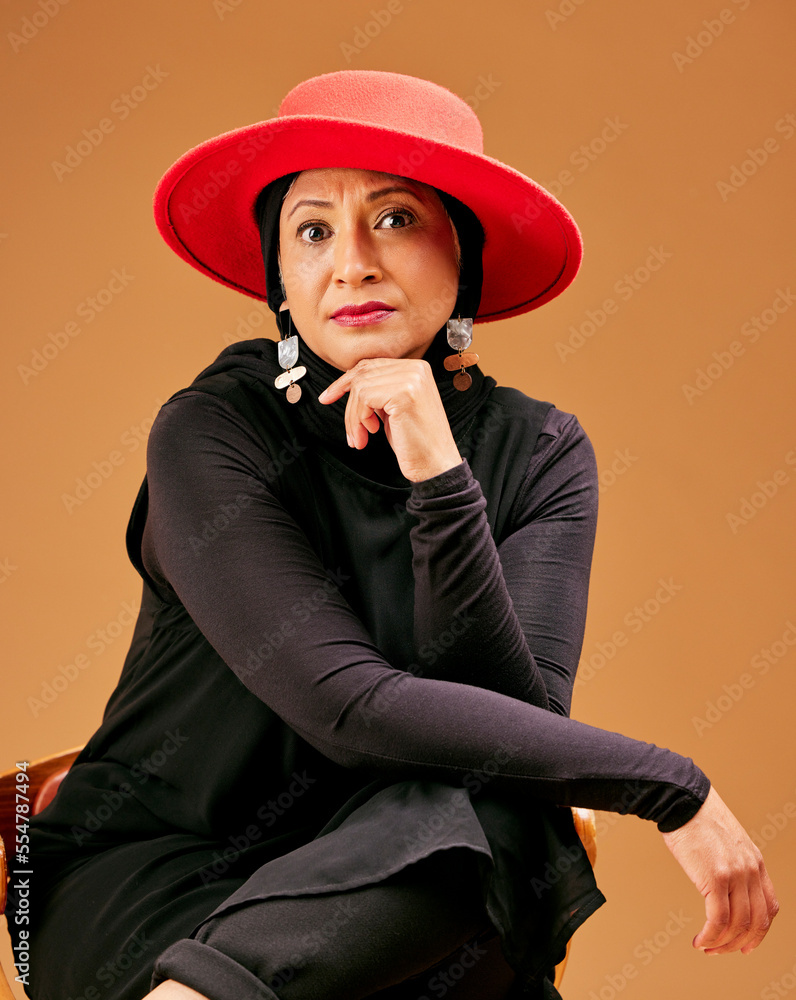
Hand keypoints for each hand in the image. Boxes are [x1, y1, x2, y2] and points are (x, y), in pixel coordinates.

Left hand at [318, 357, 462, 482]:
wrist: (436, 464)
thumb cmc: (415, 441)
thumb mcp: (394, 408)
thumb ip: (379, 390)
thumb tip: (346, 383)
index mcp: (417, 368)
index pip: (370, 365)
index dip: (345, 381)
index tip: (328, 397)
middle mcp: (416, 368)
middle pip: (362, 374)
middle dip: (348, 404)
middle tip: (351, 431)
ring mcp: (411, 379)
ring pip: (359, 387)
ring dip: (354, 417)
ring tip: (361, 437)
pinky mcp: (404, 393)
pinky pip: (364, 399)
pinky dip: (359, 419)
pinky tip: (371, 434)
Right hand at [661, 785, 778, 954]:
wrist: (683, 799)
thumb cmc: (696, 816)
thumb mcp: (727, 841)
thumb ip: (732, 863)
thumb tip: (722, 885)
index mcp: (755, 861)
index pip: (770, 907)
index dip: (760, 931)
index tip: (746, 943)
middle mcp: (750, 870)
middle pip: (756, 922)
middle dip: (740, 943)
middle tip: (723, 951)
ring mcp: (735, 874)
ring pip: (737, 925)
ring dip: (722, 944)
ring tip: (707, 947)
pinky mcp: (715, 877)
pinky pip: (717, 919)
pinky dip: (710, 936)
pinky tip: (700, 939)